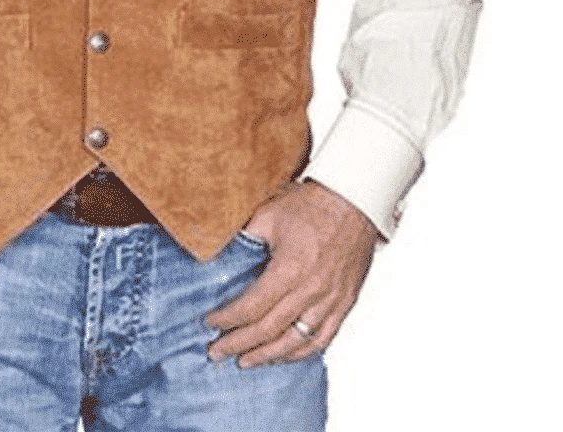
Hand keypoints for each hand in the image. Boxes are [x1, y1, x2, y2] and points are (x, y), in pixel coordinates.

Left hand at [203, 179, 380, 366]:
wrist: (353, 200)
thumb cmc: (310, 204)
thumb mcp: (269, 215)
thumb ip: (245, 239)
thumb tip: (219, 255)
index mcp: (289, 269)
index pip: (252, 307)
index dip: (228, 319)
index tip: (209, 323)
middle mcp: (311, 291)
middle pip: (269, 330)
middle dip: (239, 344)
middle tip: (216, 352)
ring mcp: (331, 300)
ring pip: (296, 342)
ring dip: (268, 356)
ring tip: (245, 361)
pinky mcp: (345, 302)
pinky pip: (323, 339)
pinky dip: (300, 352)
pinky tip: (283, 356)